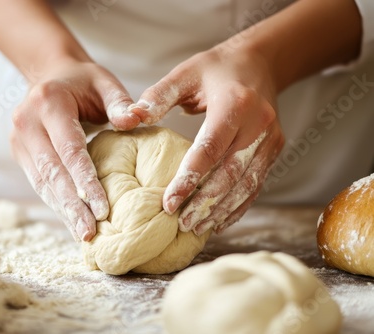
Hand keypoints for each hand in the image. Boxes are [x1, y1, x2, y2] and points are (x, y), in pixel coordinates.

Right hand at [10, 58, 139, 240]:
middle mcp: (26, 123)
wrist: (50, 75)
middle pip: (52, 172)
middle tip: (89, 233)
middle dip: (72, 206)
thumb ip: (120, 102)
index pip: (69, 150)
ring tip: (82, 234)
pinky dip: (56, 202)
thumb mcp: (105, 82)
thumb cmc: (84, 82)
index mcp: (48, 103)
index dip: (85, 182)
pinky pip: (39, 182)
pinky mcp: (20, 153)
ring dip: (62, 210)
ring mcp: (19, 140)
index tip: (103, 210)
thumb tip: (135, 121)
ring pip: (42, 182)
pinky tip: (71, 220)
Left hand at [130, 47, 284, 234]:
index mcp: (235, 104)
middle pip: (231, 173)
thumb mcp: (185, 73)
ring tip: (197, 228)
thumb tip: (130, 118)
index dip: (189, 178)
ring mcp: (271, 139)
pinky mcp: (274, 149)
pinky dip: (239, 205)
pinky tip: (220, 220)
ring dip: (222, 209)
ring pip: (247, 184)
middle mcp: (258, 125)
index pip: (211, 148)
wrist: (260, 62)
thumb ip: (158, 96)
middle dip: (205, 202)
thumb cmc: (216, 68)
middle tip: (181, 223)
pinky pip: (257, 184)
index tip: (168, 202)